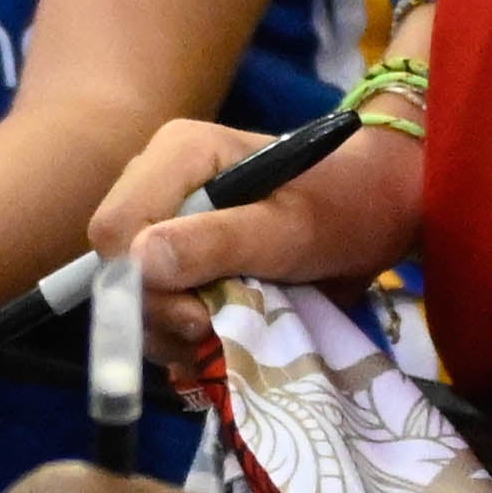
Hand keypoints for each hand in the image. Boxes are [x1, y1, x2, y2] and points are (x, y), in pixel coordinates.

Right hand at [91, 107, 425, 371]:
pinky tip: (224, 336)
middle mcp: (159, 187)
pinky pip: (157, 312)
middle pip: (118, 270)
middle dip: (165, 310)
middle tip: (219, 325)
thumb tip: (139, 261)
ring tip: (231, 331)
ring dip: (177, 331)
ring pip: (135, 300)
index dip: (141, 280)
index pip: (114, 230)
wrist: (377, 212)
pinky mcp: (181, 261)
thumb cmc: (343, 207)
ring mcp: (167, 226)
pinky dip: (186, 337)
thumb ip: (218, 241)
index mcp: (175, 155)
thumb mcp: (290, 229)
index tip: (198, 311)